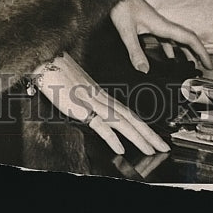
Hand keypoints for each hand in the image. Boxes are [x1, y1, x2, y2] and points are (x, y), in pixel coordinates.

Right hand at [32, 52, 169, 155]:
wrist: (47, 62)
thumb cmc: (59, 76)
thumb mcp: (77, 93)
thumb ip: (87, 104)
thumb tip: (94, 117)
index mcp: (103, 97)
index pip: (129, 114)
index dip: (144, 126)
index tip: (156, 138)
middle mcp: (102, 99)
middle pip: (132, 118)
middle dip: (150, 134)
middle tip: (165, 147)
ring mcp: (93, 103)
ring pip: (122, 122)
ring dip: (139, 137)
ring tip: (152, 150)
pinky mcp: (81, 108)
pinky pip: (100, 124)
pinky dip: (112, 137)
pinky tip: (121, 148)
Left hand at [110, 0, 212, 71]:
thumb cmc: (122, 6)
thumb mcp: (127, 31)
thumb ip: (135, 51)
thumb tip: (145, 70)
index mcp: (163, 26)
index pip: (189, 39)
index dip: (202, 51)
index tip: (209, 64)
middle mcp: (164, 25)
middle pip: (187, 40)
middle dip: (198, 53)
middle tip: (206, 67)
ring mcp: (158, 25)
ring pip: (178, 40)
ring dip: (186, 52)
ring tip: (191, 65)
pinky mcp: (151, 26)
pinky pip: (166, 39)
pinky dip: (171, 49)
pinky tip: (169, 58)